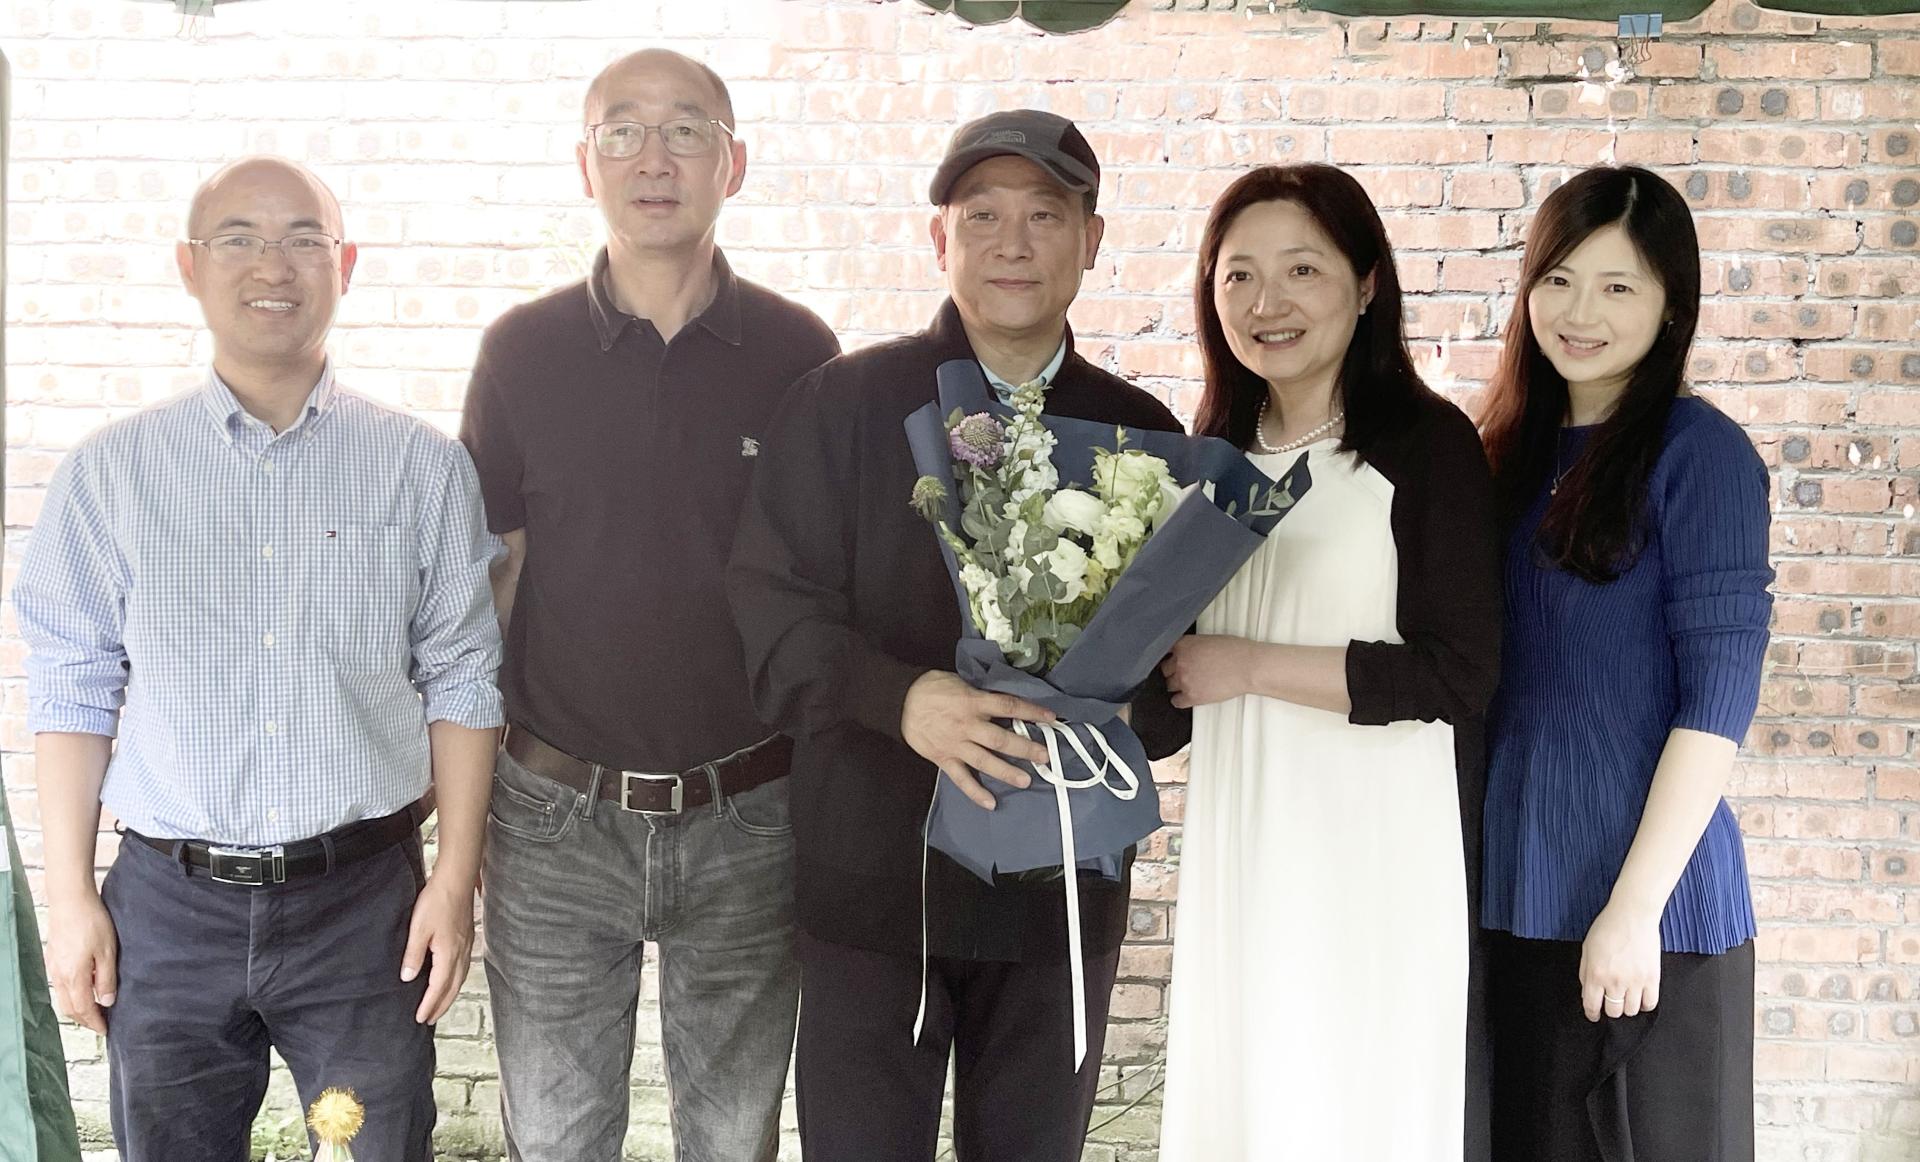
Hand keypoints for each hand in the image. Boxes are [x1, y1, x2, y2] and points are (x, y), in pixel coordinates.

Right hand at [46, 893, 117, 1034]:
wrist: (70, 900)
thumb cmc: (91, 922)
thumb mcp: (107, 952)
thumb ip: (106, 979)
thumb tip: (107, 1002)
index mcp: (74, 977)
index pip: (83, 1009)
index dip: (95, 1022)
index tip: (106, 1030)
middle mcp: (59, 976)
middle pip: (70, 1008)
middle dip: (85, 1019)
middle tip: (100, 1024)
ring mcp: (53, 967)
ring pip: (63, 997)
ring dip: (77, 1008)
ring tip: (94, 1009)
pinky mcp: (53, 958)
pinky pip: (60, 985)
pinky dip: (71, 994)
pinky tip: (83, 989)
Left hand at [401, 873, 474, 1024]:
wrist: (457, 879)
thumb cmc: (437, 901)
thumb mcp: (418, 929)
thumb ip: (413, 955)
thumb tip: (407, 977)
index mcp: (449, 954)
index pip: (438, 987)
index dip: (429, 1004)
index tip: (420, 1018)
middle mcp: (462, 953)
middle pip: (453, 987)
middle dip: (441, 1005)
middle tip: (430, 1019)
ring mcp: (467, 945)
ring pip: (461, 978)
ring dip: (450, 994)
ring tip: (440, 1004)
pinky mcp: (468, 938)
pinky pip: (464, 967)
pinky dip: (456, 979)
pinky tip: (451, 978)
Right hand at [901, 671, 1053, 810]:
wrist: (899, 700)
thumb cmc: (931, 687)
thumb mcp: (960, 682)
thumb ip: (981, 694)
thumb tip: (1004, 703)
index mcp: (973, 702)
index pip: (1008, 706)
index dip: (1031, 711)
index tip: (1050, 717)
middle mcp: (967, 725)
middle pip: (1000, 738)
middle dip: (1024, 748)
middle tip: (1044, 757)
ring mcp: (956, 744)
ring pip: (984, 761)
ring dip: (1006, 772)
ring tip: (1026, 781)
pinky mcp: (944, 758)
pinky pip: (961, 778)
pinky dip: (975, 792)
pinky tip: (991, 803)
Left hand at [1161, 635, 1253, 708]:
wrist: (1248, 667)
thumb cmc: (1236, 651)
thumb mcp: (1209, 639)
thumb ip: (1192, 646)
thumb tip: (1188, 652)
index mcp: (1184, 645)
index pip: (1164, 651)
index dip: (1171, 656)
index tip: (1173, 660)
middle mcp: (1180, 662)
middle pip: (1165, 670)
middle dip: (1174, 671)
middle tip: (1186, 672)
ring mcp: (1184, 680)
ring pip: (1169, 685)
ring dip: (1177, 685)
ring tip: (1190, 684)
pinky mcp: (1192, 696)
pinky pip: (1176, 701)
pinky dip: (1180, 700)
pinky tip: (1188, 696)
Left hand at [1579, 900, 1661, 1021]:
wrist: (1632, 915)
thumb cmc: (1608, 927)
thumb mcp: (1586, 948)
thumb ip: (1585, 973)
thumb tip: (1587, 992)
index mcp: (1596, 974)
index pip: (1592, 1006)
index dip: (1592, 1014)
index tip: (1593, 1015)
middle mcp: (1615, 981)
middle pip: (1613, 1011)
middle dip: (1610, 1009)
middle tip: (1611, 1001)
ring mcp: (1635, 981)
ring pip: (1631, 1010)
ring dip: (1627, 1007)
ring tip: (1626, 997)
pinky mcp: (1652, 978)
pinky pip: (1650, 1003)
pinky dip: (1645, 1004)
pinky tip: (1640, 997)